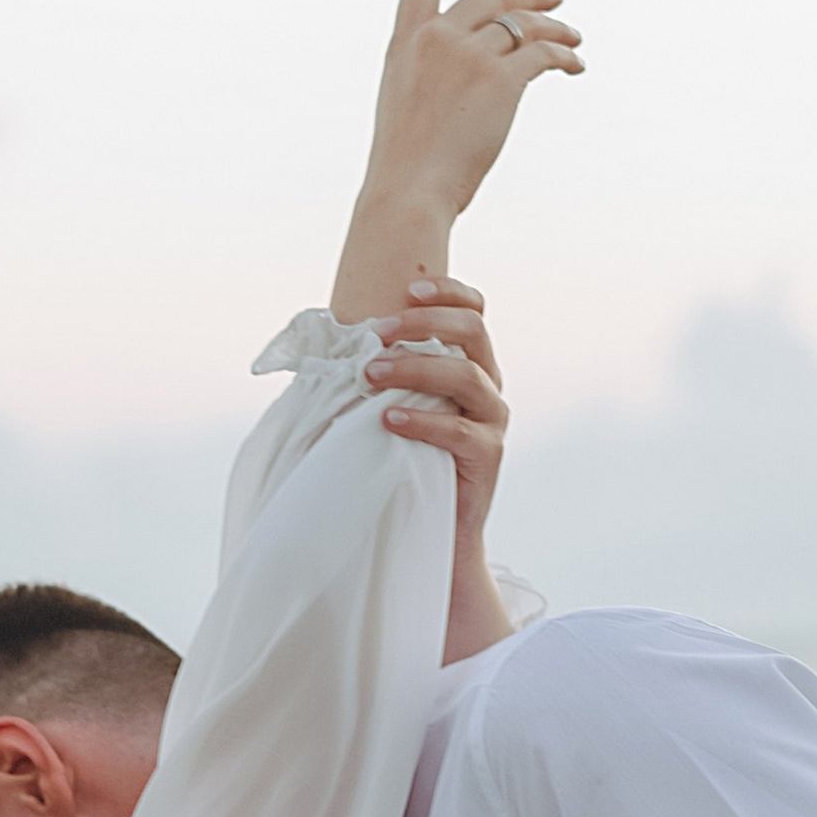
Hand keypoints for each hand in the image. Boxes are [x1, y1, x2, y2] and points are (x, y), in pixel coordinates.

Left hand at [363, 277, 504, 526]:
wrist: (435, 527)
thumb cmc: (406, 458)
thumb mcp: (395, 404)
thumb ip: (381, 372)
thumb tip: (325, 342)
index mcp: (469, 361)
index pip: (474, 309)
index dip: (447, 291)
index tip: (408, 289)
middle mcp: (486, 383)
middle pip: (473, 329)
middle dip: (423, 322)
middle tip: (377, 333)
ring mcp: (491, 418)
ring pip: (466, 374)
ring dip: (414, 368)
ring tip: (370, 375)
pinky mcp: (487, 455)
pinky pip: (459, 431)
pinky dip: (422, 421)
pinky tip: (389, 420)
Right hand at [365, 0, 584, 229]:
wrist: (408, 191)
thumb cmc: (407, 166)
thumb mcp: (409, 107)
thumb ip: (437, 77)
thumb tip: (480, 78)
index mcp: (405, 42)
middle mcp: (436, 38)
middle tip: (556, 0)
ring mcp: (467, 55)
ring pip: (524, 25)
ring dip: (556, 31)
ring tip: (575, 44)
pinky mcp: (500, 79)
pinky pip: (543, 56)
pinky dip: (564, 59)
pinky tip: (574, 69)